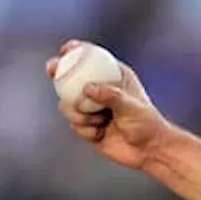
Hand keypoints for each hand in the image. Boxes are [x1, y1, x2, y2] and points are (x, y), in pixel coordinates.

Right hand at [46, 40, 169, 170]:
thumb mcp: (131, 106)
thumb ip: (110, 95)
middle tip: (52, 70)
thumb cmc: (147, 124)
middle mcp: (101, 91)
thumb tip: (87, 88)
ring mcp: (92, 108)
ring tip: (99, 121)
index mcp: (115, 78)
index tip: (66, 49)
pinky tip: (100, 134)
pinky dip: (85, 130)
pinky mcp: (88, 126)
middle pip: (71, 78)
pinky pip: (74, 124)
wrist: (148, 151)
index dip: (77, 51)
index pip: (93, 59)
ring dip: (78, 113)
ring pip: (68, 104)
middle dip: (59, 73)